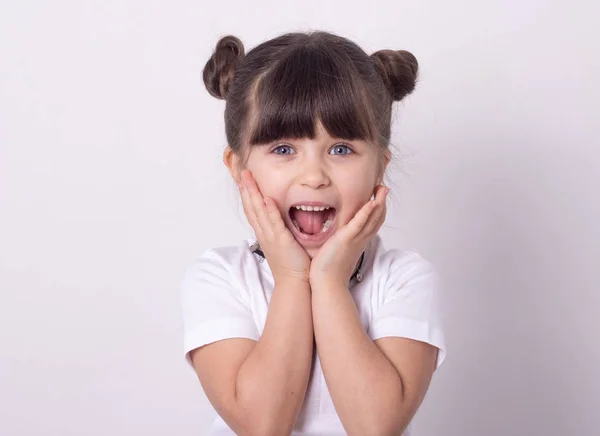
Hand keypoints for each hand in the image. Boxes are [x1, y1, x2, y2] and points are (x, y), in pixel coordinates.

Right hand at [238, 169, 310, 283]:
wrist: (294, 282)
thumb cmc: (292, 265)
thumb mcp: (283, 244)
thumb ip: (281, 230)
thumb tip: (281, 221)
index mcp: (264, 234)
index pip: (252, 210)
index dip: (247, 194)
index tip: (244, 179)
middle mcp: (264, 233)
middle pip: (251, 207)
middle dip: (246, 189)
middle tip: (242, 172)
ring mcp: (271, 237)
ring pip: (258, 212)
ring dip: (253, 194)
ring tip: (248, 178)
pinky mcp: (281, 241)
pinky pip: (274, 223)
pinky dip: (269, 210)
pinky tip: (266, 198)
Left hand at [309, 185, 388, 285]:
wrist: (326, 282)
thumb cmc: (330, 270)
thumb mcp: (339, 252)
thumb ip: (342, 242)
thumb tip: (339, 238)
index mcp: (359, 241)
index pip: (373, 222)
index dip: (378, 209)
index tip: (378, 196)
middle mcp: (361, 239)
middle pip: (377, 218)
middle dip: (382, 202)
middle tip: (384, 188)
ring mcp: (355, 239)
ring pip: (372, 219)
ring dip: (379, 203)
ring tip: (382, 189)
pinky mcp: (346, 239)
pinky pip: (359, 224)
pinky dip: (366, 212)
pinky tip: (372, 202)